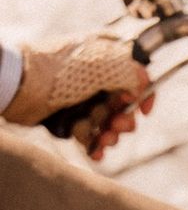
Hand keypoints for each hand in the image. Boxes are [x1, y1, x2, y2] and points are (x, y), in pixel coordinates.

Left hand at [2, 34, 153, 156]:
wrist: (21, 86)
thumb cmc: (59, 71)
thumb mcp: (102, 65)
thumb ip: (131, 73)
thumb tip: (144, 84)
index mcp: (104, 57)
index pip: (136, 75)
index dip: (144, 95)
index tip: (144, 112)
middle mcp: (95, 77)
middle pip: (123, 105)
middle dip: (123, 120)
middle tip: (116, 126)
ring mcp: (81, 96)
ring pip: (107, 122)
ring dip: (109, 135)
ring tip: (103, 140)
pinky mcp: (69, 115)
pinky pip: (90, 134)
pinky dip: (94, 145)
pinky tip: (95, 152)